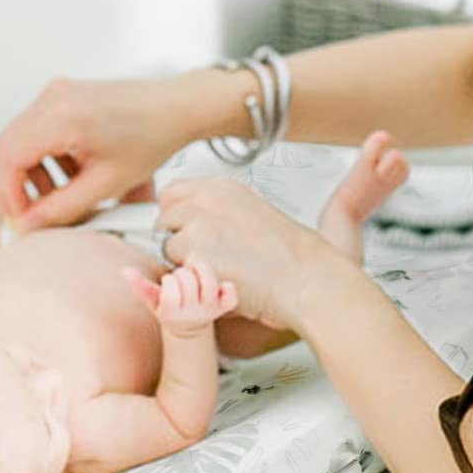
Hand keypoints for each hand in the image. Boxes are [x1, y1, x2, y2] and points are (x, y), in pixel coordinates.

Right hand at [0, 75, 199, 231]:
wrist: (174, 109)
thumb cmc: (151, 138)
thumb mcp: (105, 185)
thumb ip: (61, 209)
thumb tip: (28, 224)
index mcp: (61, 117)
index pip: (8, 156)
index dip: (8, 194)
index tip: (20, 217)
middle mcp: (53, 99)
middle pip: (7, 147)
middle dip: (16, 185)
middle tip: (32, 212)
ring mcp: (56, 94)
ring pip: (20, 140)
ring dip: (31, 172)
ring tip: (59, 194)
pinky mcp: (63, 97)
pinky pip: (37, 130)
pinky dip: (45, 157)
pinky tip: (70, 173)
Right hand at [123, 258, 238, 334]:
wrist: (188, 330)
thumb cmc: (168, 310)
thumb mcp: (152, 302)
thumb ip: (139, 286)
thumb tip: (125, 270)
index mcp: (173, 313)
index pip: (171, 290)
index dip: (169, 280)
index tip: (168, 281)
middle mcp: (193, 313)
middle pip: (190, 281)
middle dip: (184, 273)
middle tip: (182, 277)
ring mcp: (210, 310)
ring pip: (210, 282)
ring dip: (202, 269)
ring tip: (196, 269)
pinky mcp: (224, 308)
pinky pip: (231, 298)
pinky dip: (228, 288)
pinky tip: (219, 285)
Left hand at [157, 179, 340, 330]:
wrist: (307, 280)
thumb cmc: (292, 258)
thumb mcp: (254, 216)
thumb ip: (219, 216)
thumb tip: (195, 227)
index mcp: (223, 188)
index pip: (172, 192)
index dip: (173, 216)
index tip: (181, 231)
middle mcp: (207, 200)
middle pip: (164, 219)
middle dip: (175, 239)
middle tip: (199, 258)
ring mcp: (199, 226)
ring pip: (167, 247)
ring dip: (183, 264)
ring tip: (216, 272)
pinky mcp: (196, 254)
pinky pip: (175, 272)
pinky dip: (190, 282)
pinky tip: (217, 284)